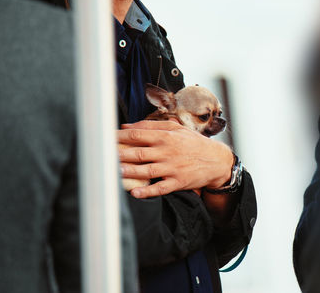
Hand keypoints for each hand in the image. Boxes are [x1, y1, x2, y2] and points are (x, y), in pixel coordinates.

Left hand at [117, 120, 233, 198]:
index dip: (120, 136)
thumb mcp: (176, 128)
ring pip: (146, 170)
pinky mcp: (178, 182)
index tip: (106, 138)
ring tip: (114, 172)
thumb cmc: (193, 143)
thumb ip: (151, 125)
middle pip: (138, 152)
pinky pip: (160, 188)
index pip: (138, 135)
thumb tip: (126, 126)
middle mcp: (168, 151)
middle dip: (119, 154)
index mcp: (166, 136)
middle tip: (104, 156)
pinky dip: (147, 192)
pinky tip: (135, 193)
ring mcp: (172, 168)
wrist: (216, 160)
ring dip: (129, 171)